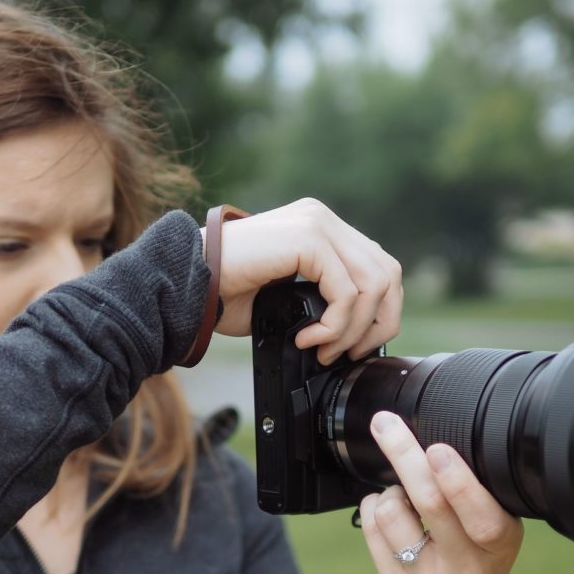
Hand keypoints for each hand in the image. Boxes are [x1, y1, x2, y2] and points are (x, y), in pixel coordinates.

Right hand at [202, 199, 401, 365]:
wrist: (186, 284)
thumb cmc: (224, 293)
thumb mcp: (287, 295)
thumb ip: (324, 298)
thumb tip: (358, 331)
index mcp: (320, 228)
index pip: (379, 266)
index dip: (379, 312)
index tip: (354, 346)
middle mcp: (322, 219)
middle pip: (388, 274)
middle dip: (377, 324)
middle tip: (347, 354)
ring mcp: (317, 223)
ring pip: (373, 285)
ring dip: (352, 330)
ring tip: (323, 350)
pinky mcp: (308, 238)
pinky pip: (346, 292)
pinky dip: (335, 326)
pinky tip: (308, 339)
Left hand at [359, 411, 522, 573]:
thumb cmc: (473, 565)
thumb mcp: (493, 538)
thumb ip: (477, 499)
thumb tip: (435, 444)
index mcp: (499, 544)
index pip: (482, 515)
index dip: (458, 481)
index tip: (437, 449)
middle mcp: (467, 566)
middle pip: (430, 502)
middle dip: (405, 454)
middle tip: (386, 424)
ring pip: (393, 511)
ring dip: (389, 488)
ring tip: (400, 494)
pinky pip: (373, 529)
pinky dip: (372, 506)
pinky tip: (384, 511)